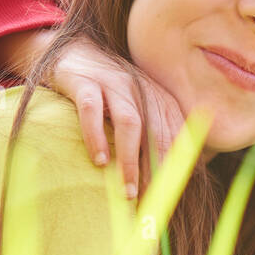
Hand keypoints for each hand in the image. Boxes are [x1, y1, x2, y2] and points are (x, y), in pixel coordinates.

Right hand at [0, 30, 185, 198]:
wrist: (72, 55)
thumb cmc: (108, 95)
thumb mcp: (139, 110)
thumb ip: (158, 135)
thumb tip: (182, 173)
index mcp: (158, 97)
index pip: (176, 133)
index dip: (176, 165)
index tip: (170, 195)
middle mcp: (140, 88)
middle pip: (156, 131)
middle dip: (155, 169)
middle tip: (150, 200)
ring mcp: (112, 82)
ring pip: (129, 122)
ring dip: (131, 160)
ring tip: (126, 190)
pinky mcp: (83, 82)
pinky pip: (91, 110)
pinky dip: (96, 136)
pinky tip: (99, 161)